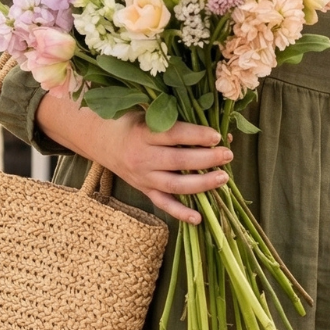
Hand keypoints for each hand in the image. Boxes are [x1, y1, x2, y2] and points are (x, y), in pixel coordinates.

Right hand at [103, 115, 232, 224]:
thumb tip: (214, 125)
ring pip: (174, 185)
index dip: (197, 135)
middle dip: (206, 159)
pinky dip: (180, 212)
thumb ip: (175, 117)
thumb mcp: (147, 112)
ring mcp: (143, 177)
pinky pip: (163, 204)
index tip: (217, 136)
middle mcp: (142, 157)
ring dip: (201, 184)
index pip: (174, 135)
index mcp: (143, 133)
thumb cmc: (131, 122)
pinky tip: (198, 217)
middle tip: (227, 155)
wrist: (102, 140)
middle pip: (177, 162)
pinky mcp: (144, 190)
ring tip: (223, 178)